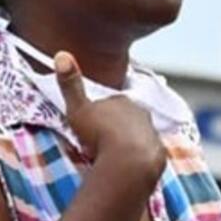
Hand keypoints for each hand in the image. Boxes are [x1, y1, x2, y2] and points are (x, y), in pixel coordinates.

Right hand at [54, 51, 166, 184]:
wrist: (128, 162)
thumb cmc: (99, 134)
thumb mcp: (77, 109)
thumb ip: (70, 84)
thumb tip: (61, 54)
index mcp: (121, 101)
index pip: (111, 102)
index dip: (101, 113)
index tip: (92, 125)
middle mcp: (140, 113)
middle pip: (127, 117)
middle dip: (117, 126)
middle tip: (102, 141)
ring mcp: (152, 133)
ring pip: (139, 135)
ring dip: (128, 142)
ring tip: (114, 156)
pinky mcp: (158, 153)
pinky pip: (147, 154)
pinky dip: (139, 158)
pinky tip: (129, 166)